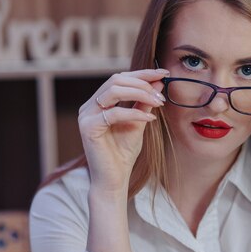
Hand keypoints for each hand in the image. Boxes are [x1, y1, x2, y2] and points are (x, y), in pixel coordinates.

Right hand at [78, 69, 168, 195]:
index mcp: (99, 102)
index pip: (120, 78)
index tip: (164, 73)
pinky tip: (150, 119)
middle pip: (116, 79)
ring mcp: (86, 116)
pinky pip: (114, 113)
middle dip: (142, 83)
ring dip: (140, 94)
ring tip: (158, 103)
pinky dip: (135, 113)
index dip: (143, 73)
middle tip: (162, 94)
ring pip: (113, 90)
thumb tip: (159, 82)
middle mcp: (90, 106)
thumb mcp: (139, 122)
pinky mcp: (88, 128)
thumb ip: (145, 103)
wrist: (114, 178)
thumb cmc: (124, 152)